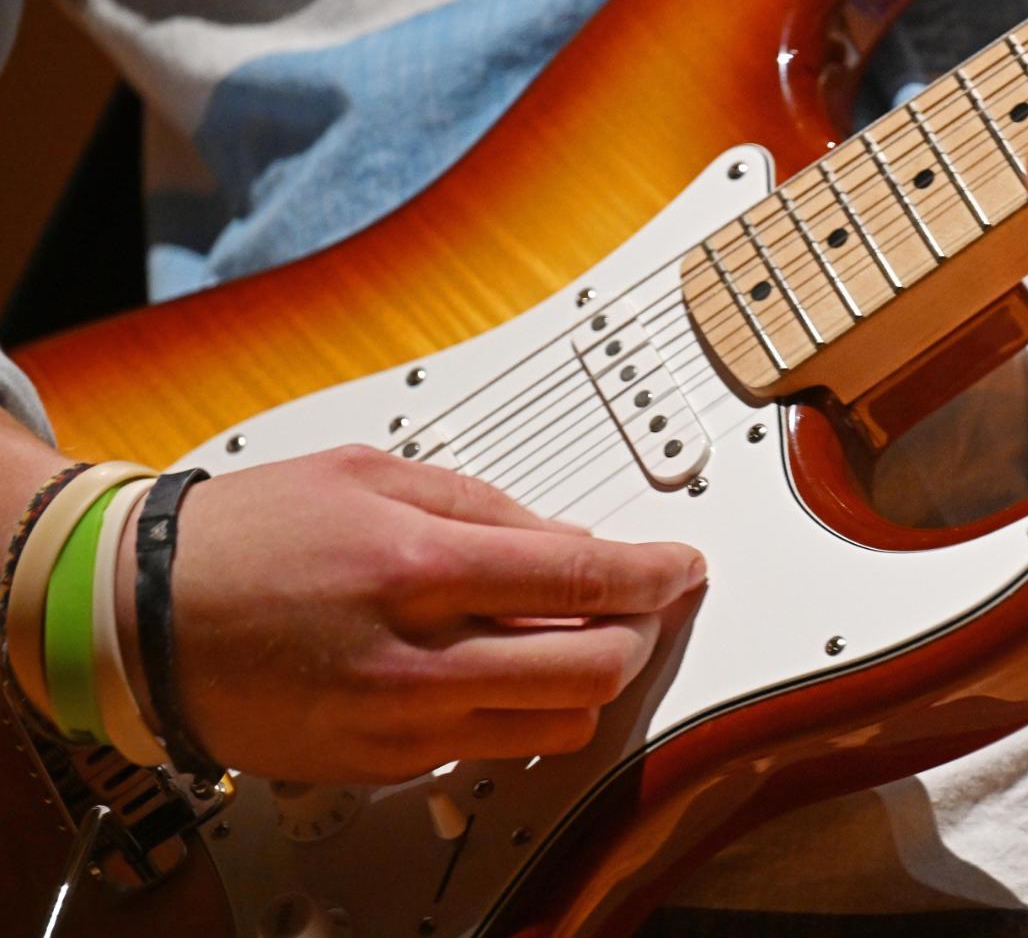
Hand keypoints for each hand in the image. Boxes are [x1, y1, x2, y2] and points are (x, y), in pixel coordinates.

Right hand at [118, 445, 704, 782]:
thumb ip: (484, 504)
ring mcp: (399, 724)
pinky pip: (490, 747)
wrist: (137, 615)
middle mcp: (416, 657)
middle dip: (638, 634)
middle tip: (637, 605)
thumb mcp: (370, 473)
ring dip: (584, 681)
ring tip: (565, 637)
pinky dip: (516, 709)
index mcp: (418, 564)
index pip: (583, 582)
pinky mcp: (381, 765)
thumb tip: (571, 541)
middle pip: (593, 669)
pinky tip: (492, 667)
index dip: (656, 574)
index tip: (681, 567)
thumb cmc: (247, 535)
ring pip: (557, 726)